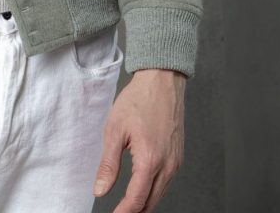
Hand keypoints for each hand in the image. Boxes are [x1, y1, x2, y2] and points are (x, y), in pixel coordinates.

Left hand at [93, 67, 185, 211]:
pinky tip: (143, 187)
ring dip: (144, 202)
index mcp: (150, 160)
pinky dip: (154, 190)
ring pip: (160, 194)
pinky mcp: (178, 156)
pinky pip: (167, 182)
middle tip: (118, 212)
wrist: (162, 80)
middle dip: (134, 211)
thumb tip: (100, 190)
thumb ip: (108, 164)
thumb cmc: (138, 99)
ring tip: (127, 205)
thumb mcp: (115, 130)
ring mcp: (175, 161)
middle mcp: (167, 165)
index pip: (136, 199)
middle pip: (151, 202)